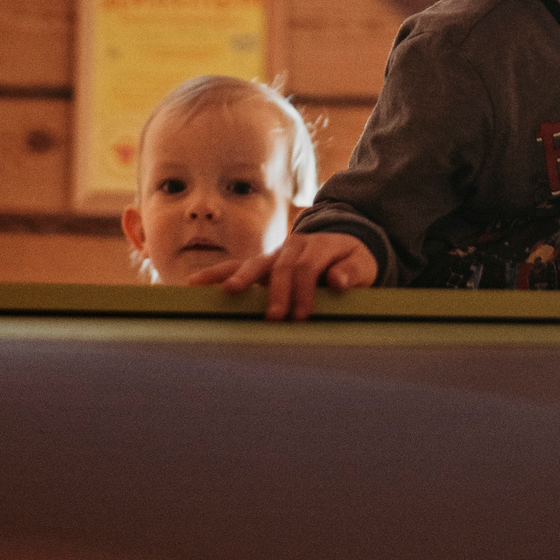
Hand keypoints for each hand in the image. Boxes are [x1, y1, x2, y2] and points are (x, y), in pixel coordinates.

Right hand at [205, 232, 377, 319]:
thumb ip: (352, 271)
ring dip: (239, 278)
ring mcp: (274, 254)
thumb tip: (338, 281)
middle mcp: (292, 246)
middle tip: (273, 315)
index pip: (306, 268)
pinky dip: (217, 274)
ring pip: (253, 263)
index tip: (301, 315)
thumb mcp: (363, 264)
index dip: (303, 291)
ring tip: (225, 291)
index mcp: (317, 246)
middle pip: (280, 265)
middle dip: (276, 291)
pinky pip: (237, 267)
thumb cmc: (352, 260)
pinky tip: (196, 283)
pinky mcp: (262, 264)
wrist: (342, 243)